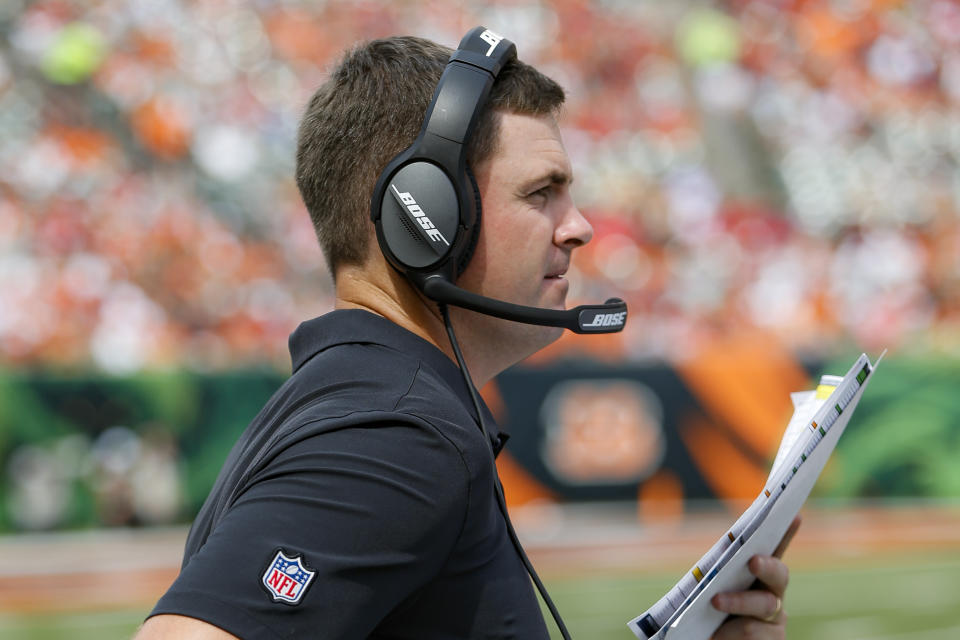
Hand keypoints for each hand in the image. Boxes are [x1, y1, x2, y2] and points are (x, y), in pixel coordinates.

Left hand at [710, 516, 800, 638]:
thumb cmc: (709, 616)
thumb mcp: (710, 592)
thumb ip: (720, 575)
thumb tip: (722, 553)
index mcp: (759, 579)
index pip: (775, 551)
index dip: (787, 533)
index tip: (795, 515)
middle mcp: (774, 596)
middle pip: (779, 575)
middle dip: (767, 565)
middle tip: (752, 560)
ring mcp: (776, 621)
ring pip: (763, 605)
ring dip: (737, 601)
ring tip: (714, 601)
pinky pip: (752, 631)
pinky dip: (729, 632)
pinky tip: (714, 634)